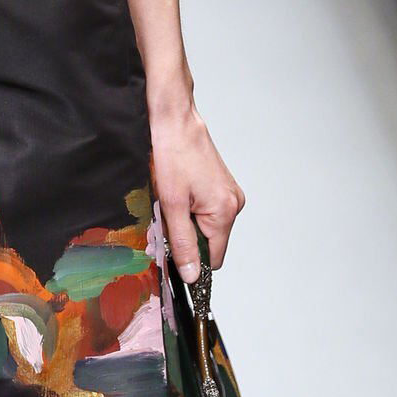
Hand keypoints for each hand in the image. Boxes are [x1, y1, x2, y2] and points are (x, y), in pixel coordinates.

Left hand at [150, 95, 245, 279]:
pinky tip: (176, 193)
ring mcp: (228, 194)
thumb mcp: (171, 204)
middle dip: (184, 238)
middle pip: (209, 243)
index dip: (190, 260)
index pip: (213, 259)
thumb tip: (191, 275)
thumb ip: (182, 242)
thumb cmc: (172, 154)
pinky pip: (205, 211)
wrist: (174, 121)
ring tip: (169, 201)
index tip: (169, 252)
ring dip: (184, 222)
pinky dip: (188, 209)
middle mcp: (233, 204)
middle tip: (162, 220)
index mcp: (225, 212)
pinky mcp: (220, 186)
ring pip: (205, 227)